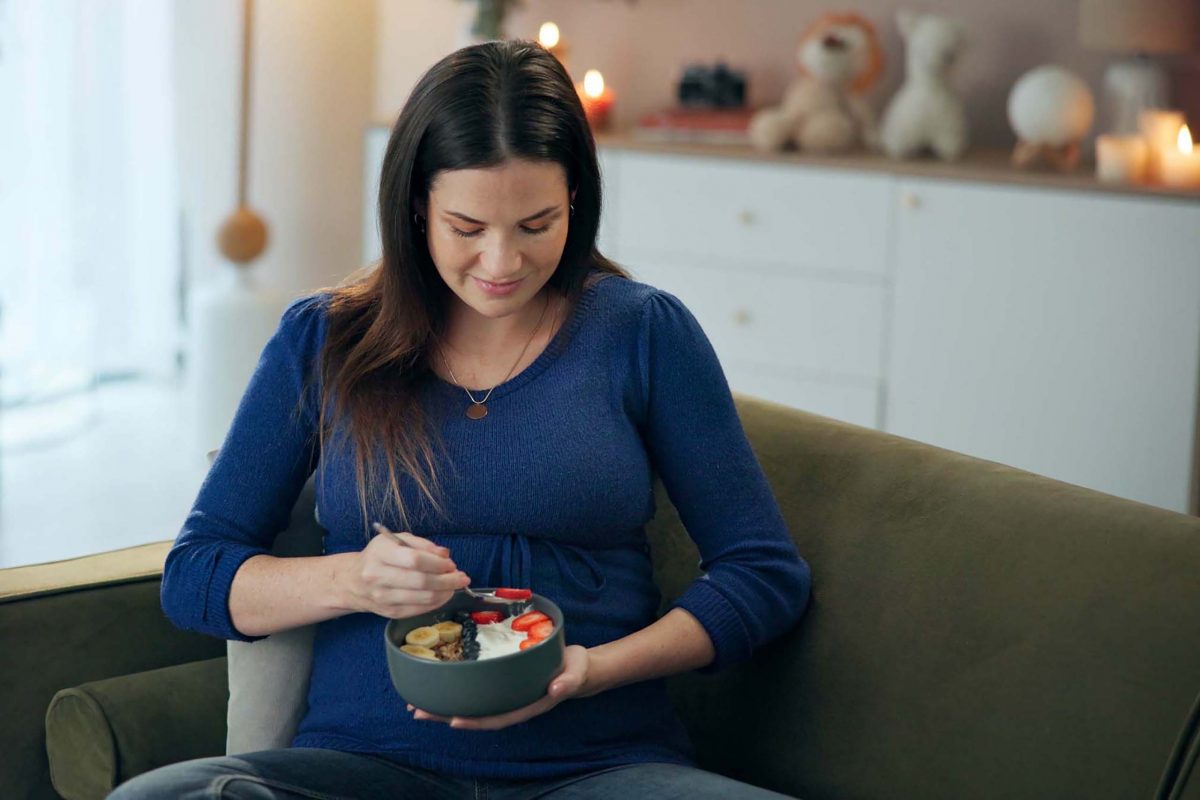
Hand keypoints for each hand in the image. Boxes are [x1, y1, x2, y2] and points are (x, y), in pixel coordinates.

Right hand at [341, 527, 470, 618]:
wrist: (352, 581)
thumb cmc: (379, 556)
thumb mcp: (396, 540)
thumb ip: (422, 544)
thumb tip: (445, 555)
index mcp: (380, 554)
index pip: (414, 560)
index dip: (438, 563)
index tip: (451, 563)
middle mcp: (378, 577)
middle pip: (421, 581)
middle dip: (448, 580)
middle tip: (461, 577)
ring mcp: (382, 598)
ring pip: (423, 598)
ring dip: (446, 592)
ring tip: (455, 585)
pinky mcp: (389, 613)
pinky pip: (419, 610)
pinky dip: (436, 602)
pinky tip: (443, 595)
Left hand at [409, 645, 590, 729]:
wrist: (578, 667)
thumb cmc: (575, 670)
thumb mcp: (575, 674)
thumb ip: (567, 682)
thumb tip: (556, 690)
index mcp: (526, 706)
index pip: (496, 718)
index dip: (474, 721)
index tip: (452, 720)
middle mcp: (511, 703)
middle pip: (475, 715)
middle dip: (445, 715)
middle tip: (418, 711)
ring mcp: (504, 695)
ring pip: (471, 705)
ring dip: (444, 706)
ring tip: (417, 702)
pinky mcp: (501, 683)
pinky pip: (475, 691)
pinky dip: (457, 689)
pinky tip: (440, 684)